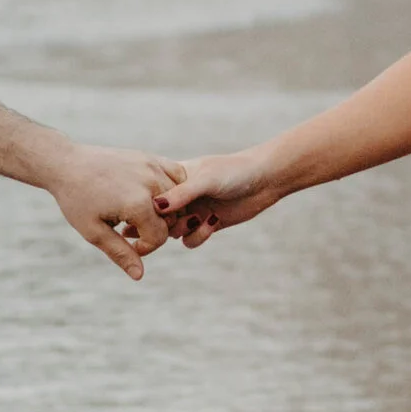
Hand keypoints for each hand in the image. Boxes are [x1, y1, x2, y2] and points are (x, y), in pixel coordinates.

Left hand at [44, 142, 186, 281]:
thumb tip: (139, 276)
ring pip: (178, 198)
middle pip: (172, 218)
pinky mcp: (151, 157)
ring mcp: (153, 167)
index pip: (159, 236)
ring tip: (139, 214)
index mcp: (137, 203)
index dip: (145, 248)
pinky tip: (150, 198)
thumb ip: (120, 253)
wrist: (66, 164)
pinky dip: (171, 190)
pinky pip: (175, 177)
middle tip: (131, 229)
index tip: (127, 244)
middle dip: (156, 229)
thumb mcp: (94, 231)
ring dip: (165, 210)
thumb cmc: (76, 199)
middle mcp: (151, 182)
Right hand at [151, 145, 290, 245]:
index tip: (151, 212)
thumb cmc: (234, 171)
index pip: (148, 196)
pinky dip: (197, 236)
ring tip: (196, 219)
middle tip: (170, 222)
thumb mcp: (206, 179)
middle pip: (156, 218)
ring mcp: (192, 210)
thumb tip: (157, 207)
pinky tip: (212, 222)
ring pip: (172, 231)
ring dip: (181, 230)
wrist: (264, 179)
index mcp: (172, 177)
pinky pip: (190, 240)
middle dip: (161, 223)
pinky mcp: (206, 224)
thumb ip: (182, 193)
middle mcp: (179, 196)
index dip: (146, 207)